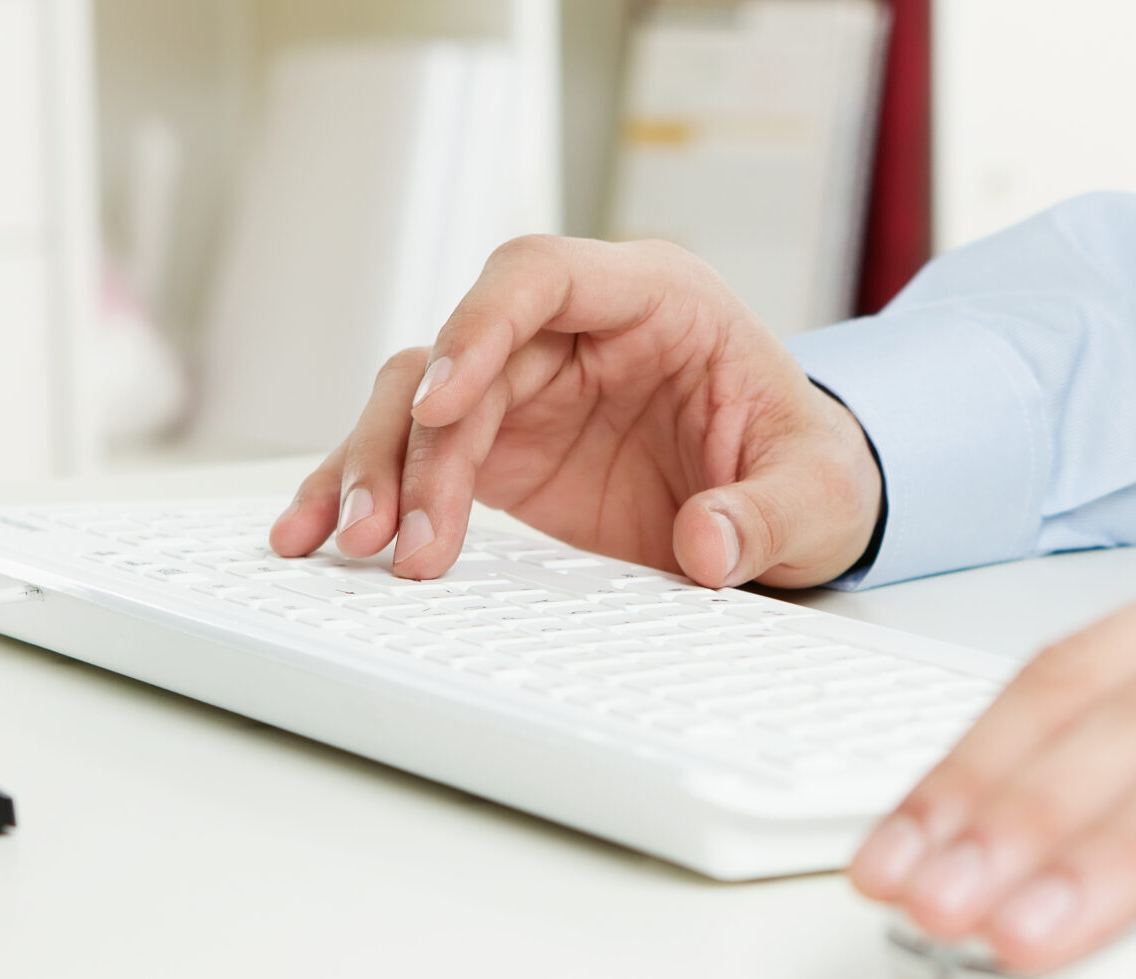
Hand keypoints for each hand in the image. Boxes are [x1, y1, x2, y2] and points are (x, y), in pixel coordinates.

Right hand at [268, 236, 881, 587]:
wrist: (795, 502)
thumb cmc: (808, 465)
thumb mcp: (816, 494)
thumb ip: (763, 515)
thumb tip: (704, 546)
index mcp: (655, 299)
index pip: (540, 276)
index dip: (478, 328)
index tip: (439, 401)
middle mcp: (575, 333)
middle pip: (457, 351)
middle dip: (413, 440)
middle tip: (391, 528)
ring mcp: (530, 391)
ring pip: (415, 403)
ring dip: (376, 471)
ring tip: (353, 547)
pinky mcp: (504, 452)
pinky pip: (418, 458)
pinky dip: (371, 493)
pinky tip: (319, 535)